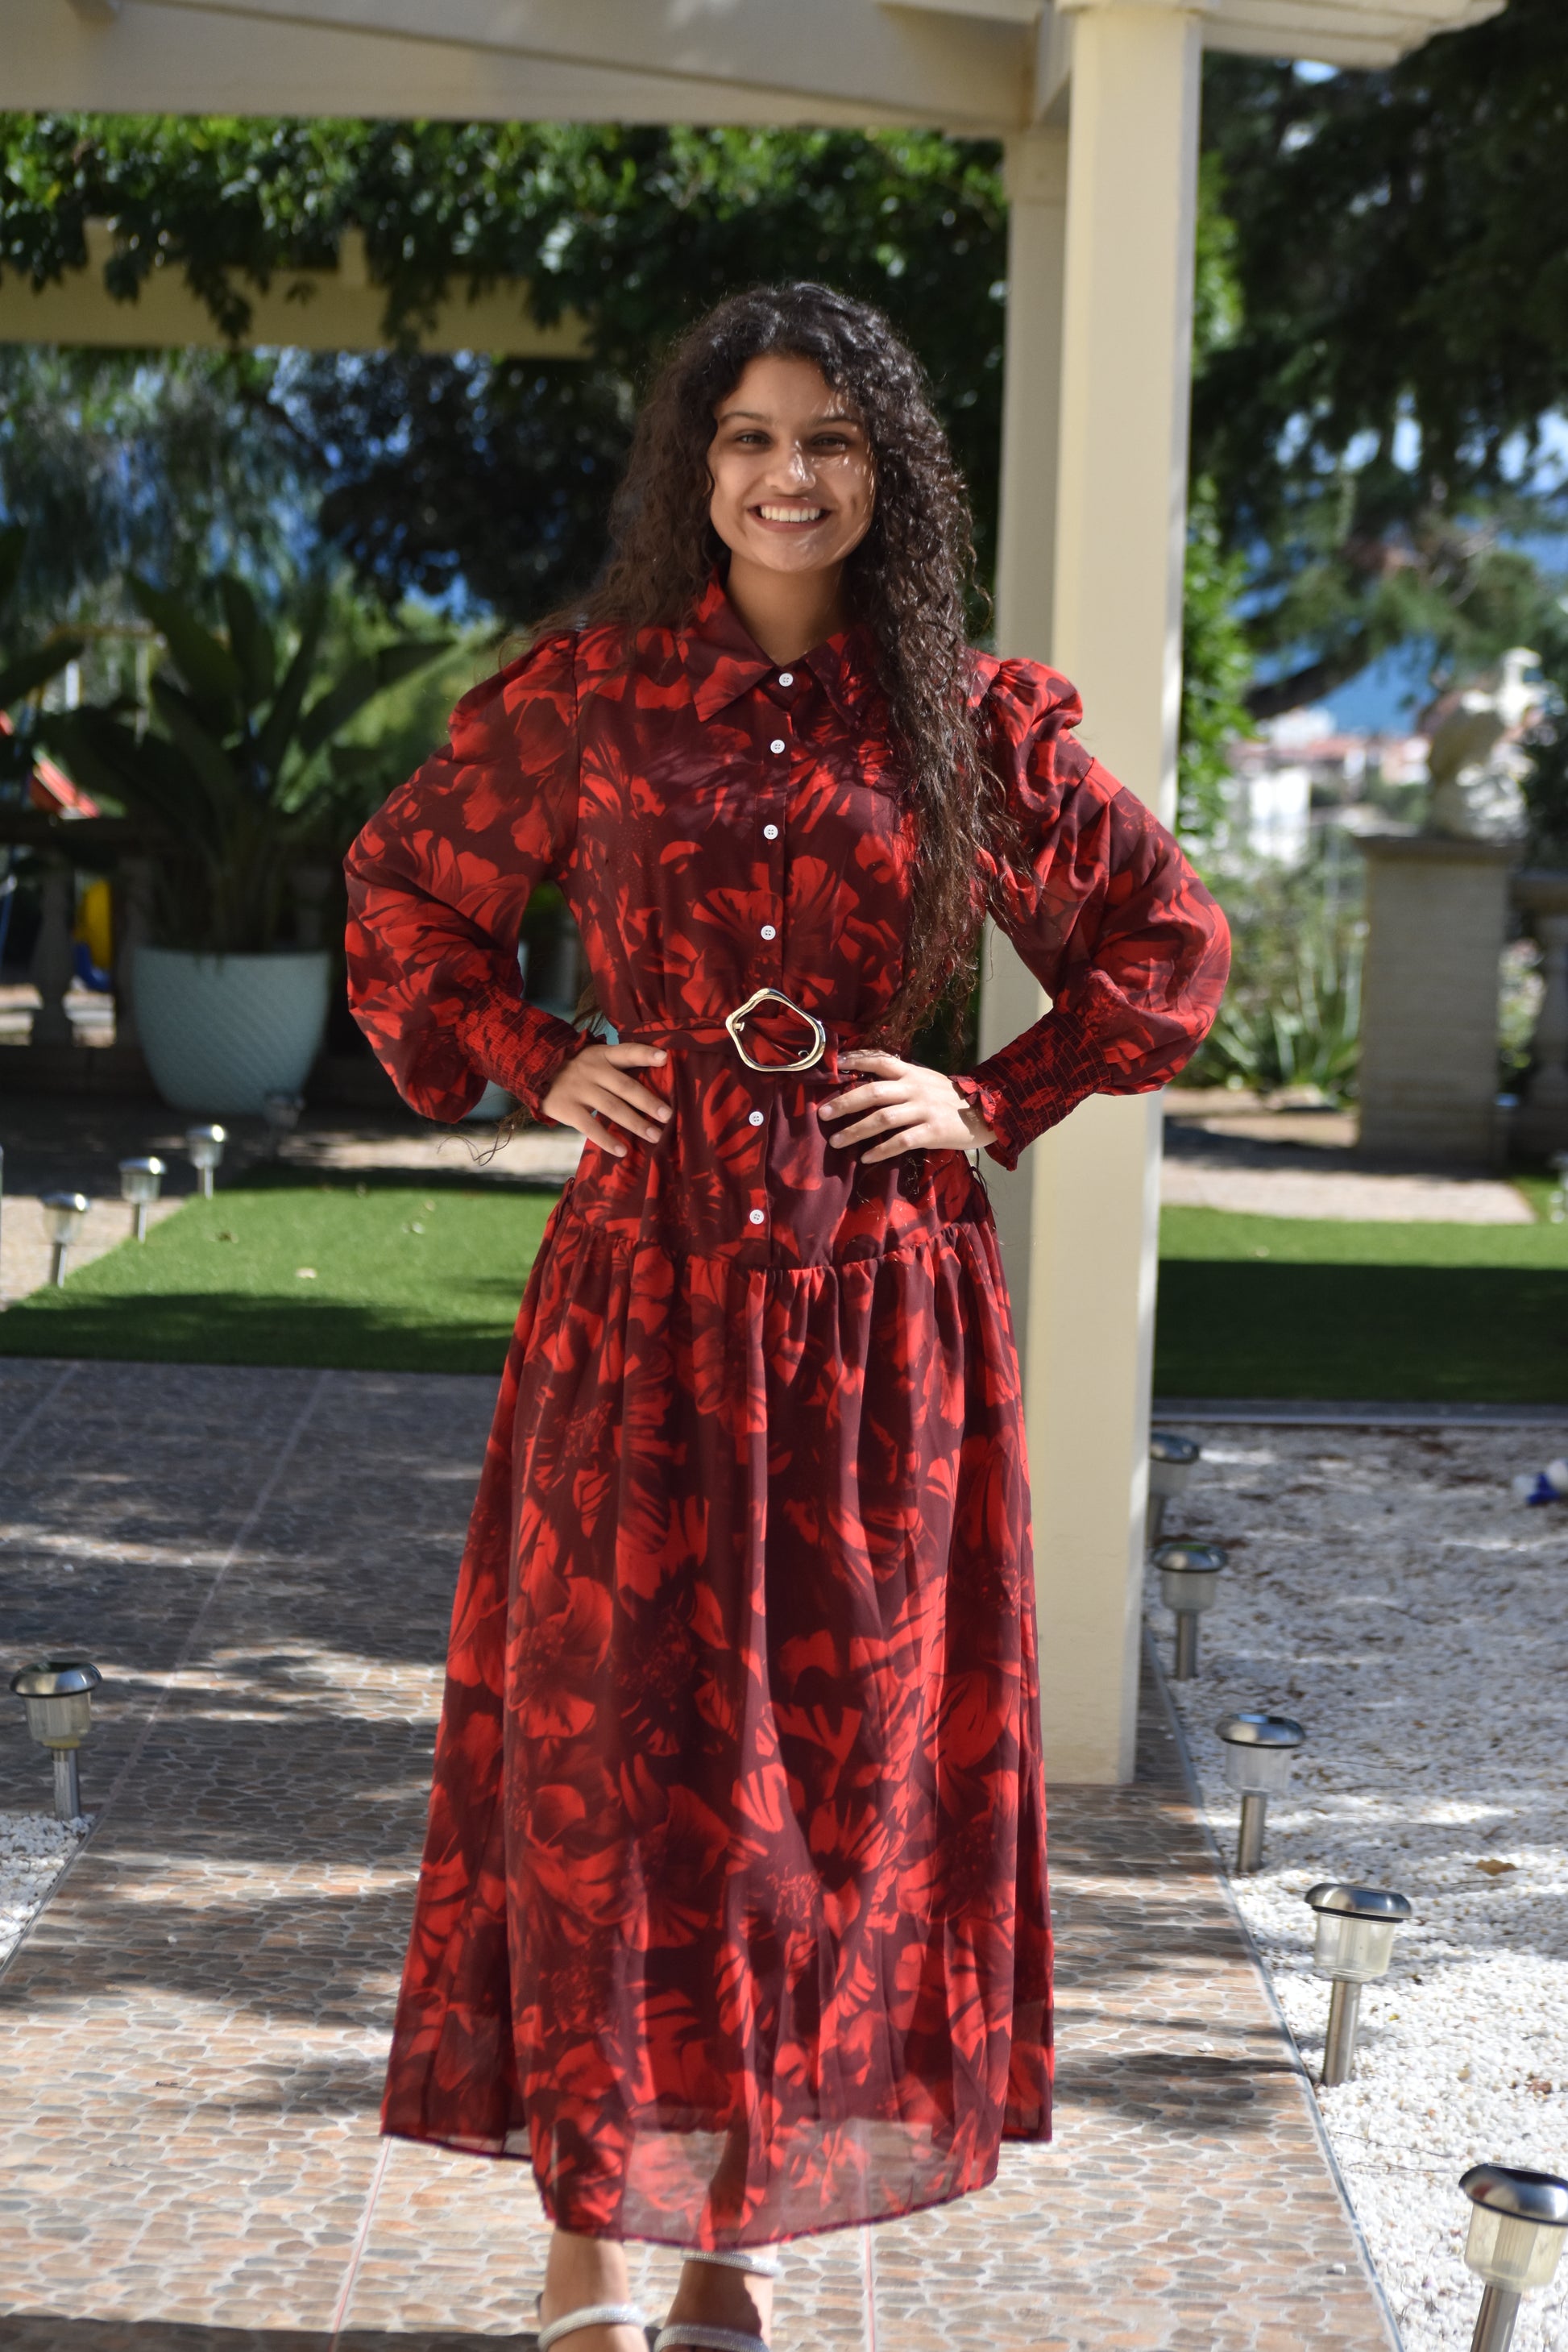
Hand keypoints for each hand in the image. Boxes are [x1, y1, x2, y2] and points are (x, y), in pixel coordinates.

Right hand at [541, 1041, 671, 1157]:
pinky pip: (590, 1126)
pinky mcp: (567, 1108)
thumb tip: (653, 1085)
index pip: (627, 1052)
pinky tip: (622, 1150)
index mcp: (602, 1056)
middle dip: (648, 1102)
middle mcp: (593, 1070)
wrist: (533, 1071)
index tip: (665, 1058)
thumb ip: (617, 1067)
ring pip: (612, 1107)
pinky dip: (606, 1140)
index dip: (645, 1054)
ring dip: (635, 1123)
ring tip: (655, 1136)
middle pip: (625, 1086)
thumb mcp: (593, 1058)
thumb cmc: (575, 1069)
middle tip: (668, 1116)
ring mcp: (579, 1089)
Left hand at [816, 1049, 997, 1160]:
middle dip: (845, 1103)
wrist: (987, 1113)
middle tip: (823, 1114)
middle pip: (873, 1092)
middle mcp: (915, 1088)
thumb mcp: (927, 1080)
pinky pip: (901, 1141)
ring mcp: (924, 1110)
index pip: (880, 1061)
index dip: (857, 1060)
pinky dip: (880, 1150)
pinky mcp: (933, 1132)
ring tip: (836, 1142)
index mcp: (912, 1073)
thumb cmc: (951, 1099)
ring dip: (856, 1131)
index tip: (836, 1065)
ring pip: (883, 1118)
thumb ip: (902, 1079)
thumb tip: (868, 1080)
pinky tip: (866, 1158)